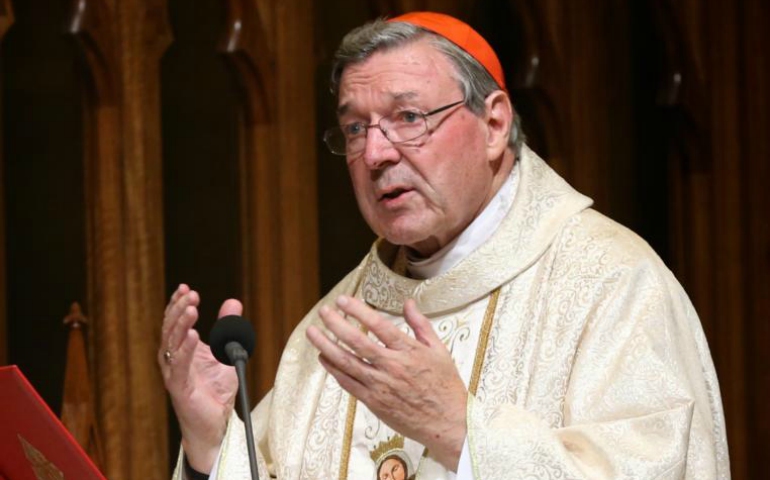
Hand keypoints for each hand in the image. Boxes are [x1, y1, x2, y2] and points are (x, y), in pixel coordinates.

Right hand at [158, 284, 239, 472]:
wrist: (215, 424)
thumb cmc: (216, 390)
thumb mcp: (228, 352)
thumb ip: (228, 327)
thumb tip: (233, 301)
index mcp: (181, 349)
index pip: (175, 321)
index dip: (178, 303)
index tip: (186, 287)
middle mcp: (173, 359)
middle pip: (171, 328)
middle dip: (180, 309)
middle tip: (191, 294)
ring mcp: (174, 373)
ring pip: (172, 344)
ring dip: (182, 324)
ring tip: (193, 308)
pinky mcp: (180, 388)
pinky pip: (180, 366)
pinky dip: (186, 350)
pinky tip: (193, 335)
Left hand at [306, 295, 466, 470]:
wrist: (448, 423)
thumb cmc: (445, 386)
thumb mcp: (439, 350)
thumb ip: (421, 324)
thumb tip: (408, 303)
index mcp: (409, 351)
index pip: (379, 325)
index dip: (358, 311)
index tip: (343, 300)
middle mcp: (392, 366)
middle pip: (357, 342)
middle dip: (337, 324)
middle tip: (323, 312)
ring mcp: (381, 385)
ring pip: (347, 362)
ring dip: (327, 346)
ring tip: (312, 332)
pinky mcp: (374, 402)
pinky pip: (349, 383)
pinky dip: (334, 369)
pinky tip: (324, 357)